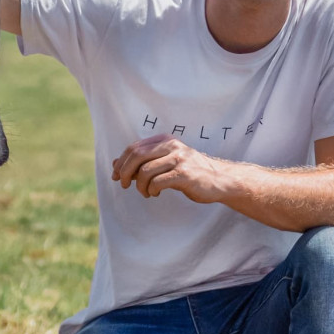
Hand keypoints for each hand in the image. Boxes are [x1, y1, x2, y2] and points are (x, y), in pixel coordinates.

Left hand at [111, 134, 225, 202]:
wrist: (219, 180)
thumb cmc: (189, 172)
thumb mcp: (164, 163)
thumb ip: (141, 163)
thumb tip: (115, 164)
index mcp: (165, 140)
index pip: (134, 147)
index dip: (121, 162)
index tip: (115, 176)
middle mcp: (171, 146)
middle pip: (136, 155)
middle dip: (124, 172)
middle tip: (123, 185)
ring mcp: (179, 159)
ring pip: (145, 170)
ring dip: (140, 186)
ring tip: (145, 193)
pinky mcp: (184, 174)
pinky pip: (158, 182)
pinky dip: (151, 190)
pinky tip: (155, 194)